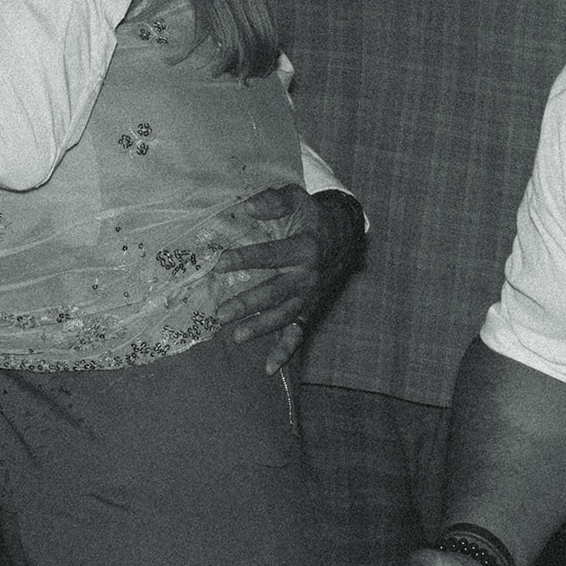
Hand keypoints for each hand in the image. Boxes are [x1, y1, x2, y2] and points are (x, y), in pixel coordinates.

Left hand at [211, 186, 363, 372]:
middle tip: (221, 313)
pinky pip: (298, 333)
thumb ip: (273, 201)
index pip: (272, 255)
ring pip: (284, 316)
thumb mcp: (297, 197)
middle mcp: (309, 276)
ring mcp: (310, 296)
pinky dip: (285, 351)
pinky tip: (268, 368)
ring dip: (261, 328)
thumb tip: (246, 208)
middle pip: (276, 293)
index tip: (219, 263)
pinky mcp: (310, 308)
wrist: (345, 234)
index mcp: (305, 248)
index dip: (245, 258)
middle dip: (248, 304)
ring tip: (236, 336)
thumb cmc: (313, 214)